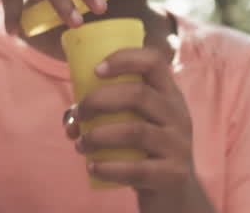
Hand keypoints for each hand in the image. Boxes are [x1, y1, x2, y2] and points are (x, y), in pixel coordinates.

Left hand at [64, 47, 202, 201]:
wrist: (174, 192)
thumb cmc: (146, 150)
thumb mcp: (140, 123)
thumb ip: (111, 113)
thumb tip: (71, 118)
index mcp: (169, 94)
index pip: (154, 62)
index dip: (124, 59)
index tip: (96, 70)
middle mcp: (178, 114)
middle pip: (139, 95)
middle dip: (99, 101)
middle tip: (78, 113)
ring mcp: (178, 144)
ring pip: (135, 132)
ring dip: (98, 136)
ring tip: (79, 144)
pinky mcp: (173, 173)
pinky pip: (137, 169)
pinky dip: (109, 168)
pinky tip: (92, 168)